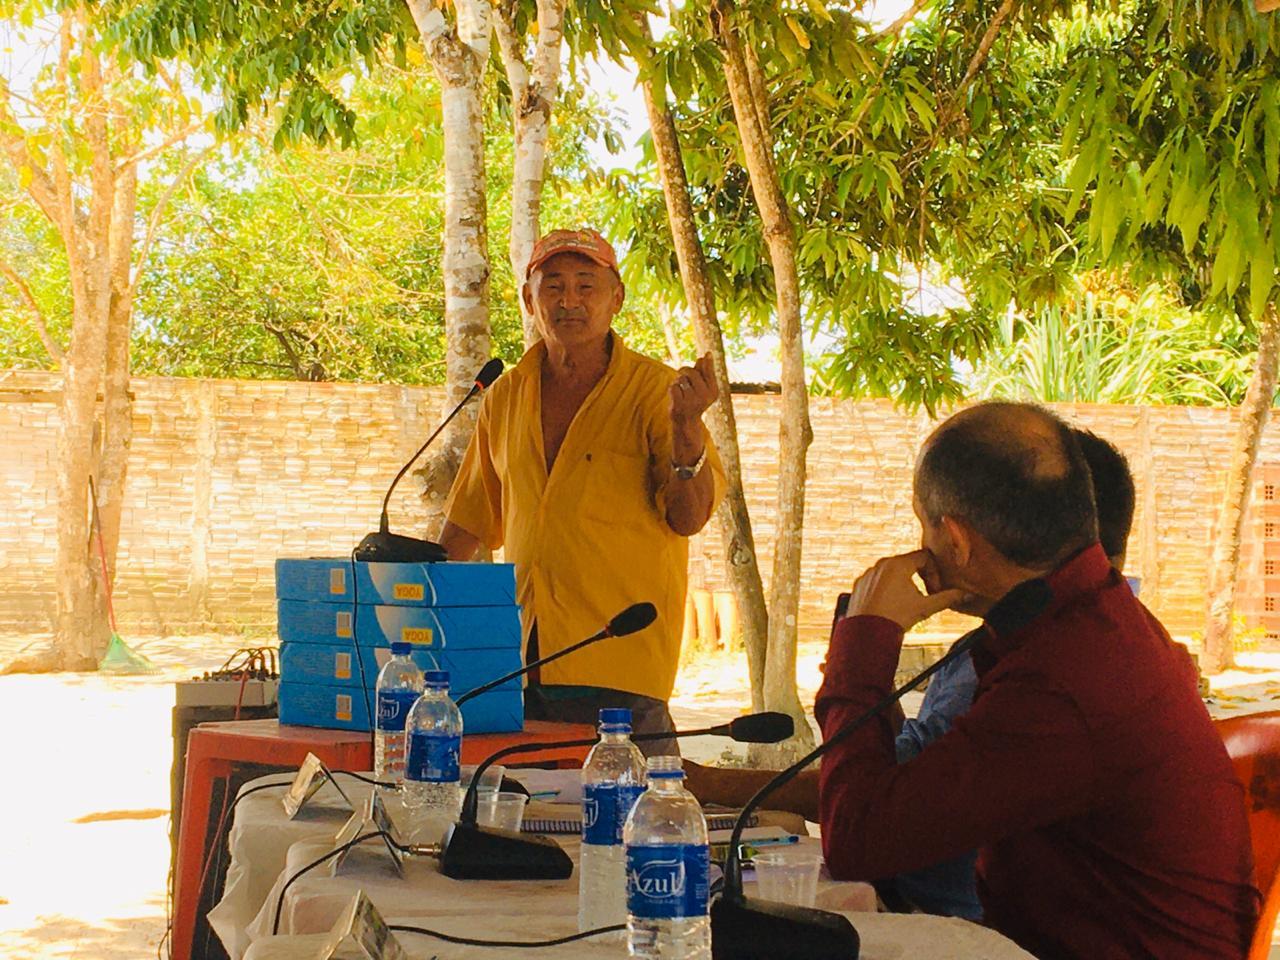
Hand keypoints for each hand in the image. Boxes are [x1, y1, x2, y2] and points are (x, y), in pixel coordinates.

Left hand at [669, 352, 718, 425]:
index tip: (707, 353)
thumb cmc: (694, 400)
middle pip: (692, 372)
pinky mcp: (680, 405)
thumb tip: (707, 354)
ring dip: (678, 381)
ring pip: (681, 379)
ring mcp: (692, 401)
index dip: (707, 362)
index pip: (708, 371)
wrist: (686, 421)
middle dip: (684, 370)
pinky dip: (673, 389)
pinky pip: (674, 387)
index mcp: (713, 391)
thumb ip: (704, 371)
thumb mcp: (702, 387)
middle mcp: (704, 396)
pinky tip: (676, 396)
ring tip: (681, 390)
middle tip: (682, 373)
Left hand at [845, 549, 967, 630]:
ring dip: (903, 583)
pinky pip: (877, 581)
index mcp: (898, 564)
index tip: (934, 590)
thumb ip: (947, 598)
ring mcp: (868, 573)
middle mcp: (881, 564)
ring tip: (906, 603)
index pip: (924, 557)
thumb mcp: (925, 607)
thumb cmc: (897, 618)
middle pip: (908, 563)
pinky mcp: (859, 584)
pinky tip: (890, 606)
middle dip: (920, 577)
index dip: (934, 572)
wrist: (868, 633)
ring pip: (891, 572)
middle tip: (924, 596)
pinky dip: (886, 589)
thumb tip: (966, 594)